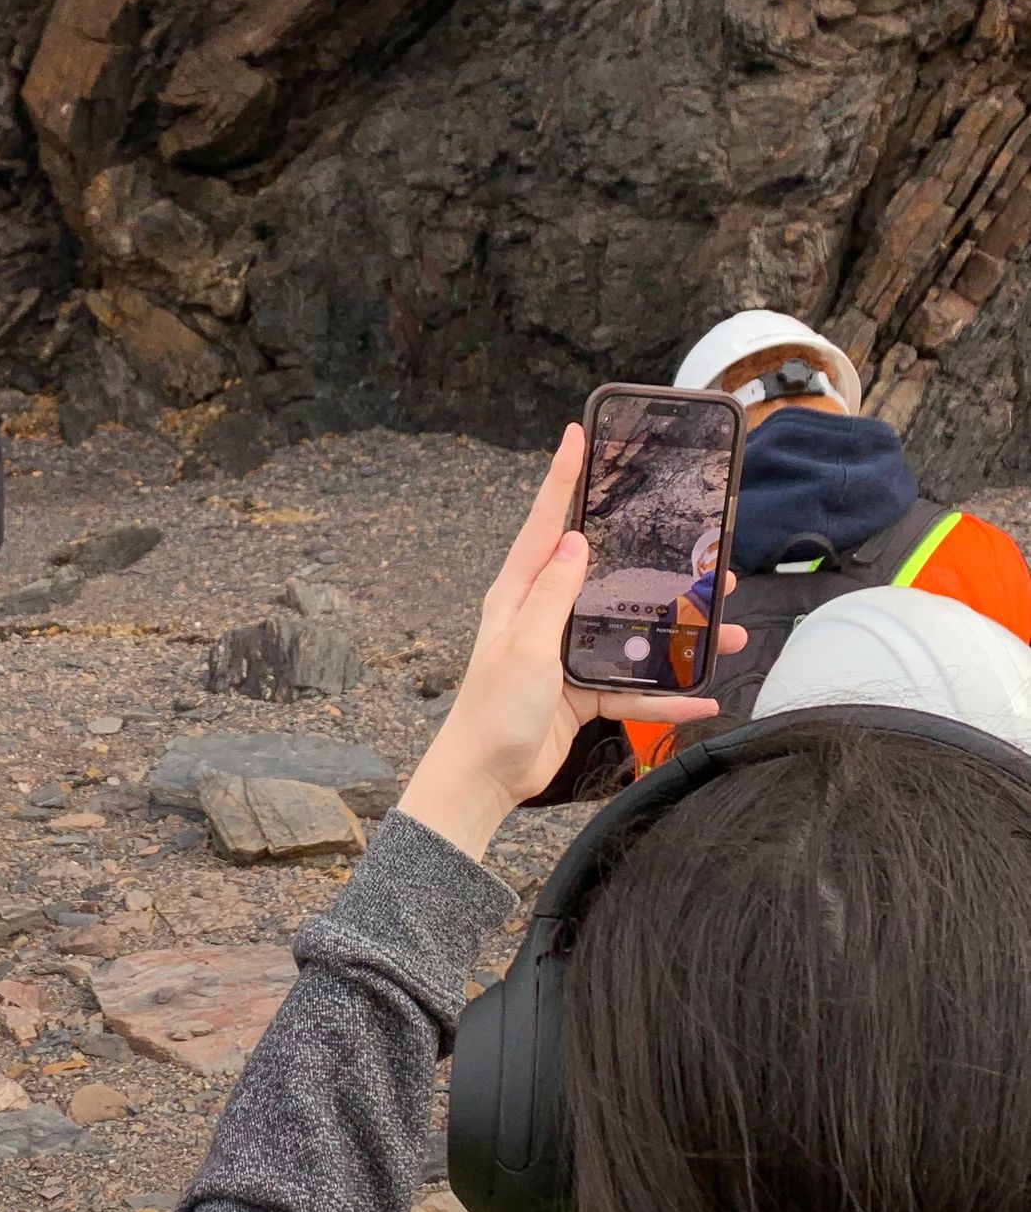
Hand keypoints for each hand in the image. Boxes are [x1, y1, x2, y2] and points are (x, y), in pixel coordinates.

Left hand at [398, 426, 745, 861]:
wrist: (485, 777)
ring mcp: (568, 653)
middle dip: (656, 562)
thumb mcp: (524, 645)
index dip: (563, 477)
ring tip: (727, 626)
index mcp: (522, 594)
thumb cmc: (492, 710)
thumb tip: (576, 542)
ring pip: (634, 631)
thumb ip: (552, 595)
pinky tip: (704, 698)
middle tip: (703, 546)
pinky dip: (668, 697)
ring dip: (680, 633)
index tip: (578, 434)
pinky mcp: (584, 692)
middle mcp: (547, 615)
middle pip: (608, 574)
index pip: (547, 523)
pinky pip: (635, 688)